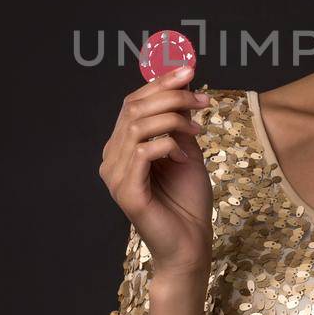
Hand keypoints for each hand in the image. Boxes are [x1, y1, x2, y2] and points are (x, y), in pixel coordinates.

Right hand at [97, 63, 212, 277]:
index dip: (160, 82)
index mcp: (122, 147)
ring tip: (199, 130)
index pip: (133, 102)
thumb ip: (179, 123)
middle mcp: (112, 159)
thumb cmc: (187, 201)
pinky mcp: (126, 192)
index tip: (190, 69)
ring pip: (137, 126)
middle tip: (201, 100)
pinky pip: (143, 152)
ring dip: (173, 119)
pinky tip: (185, 156)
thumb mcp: (187, 151)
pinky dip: (169, 145)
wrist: (190, 244)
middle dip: (170, 95)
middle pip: (133, 108)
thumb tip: (183, 84)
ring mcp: (115, 176)